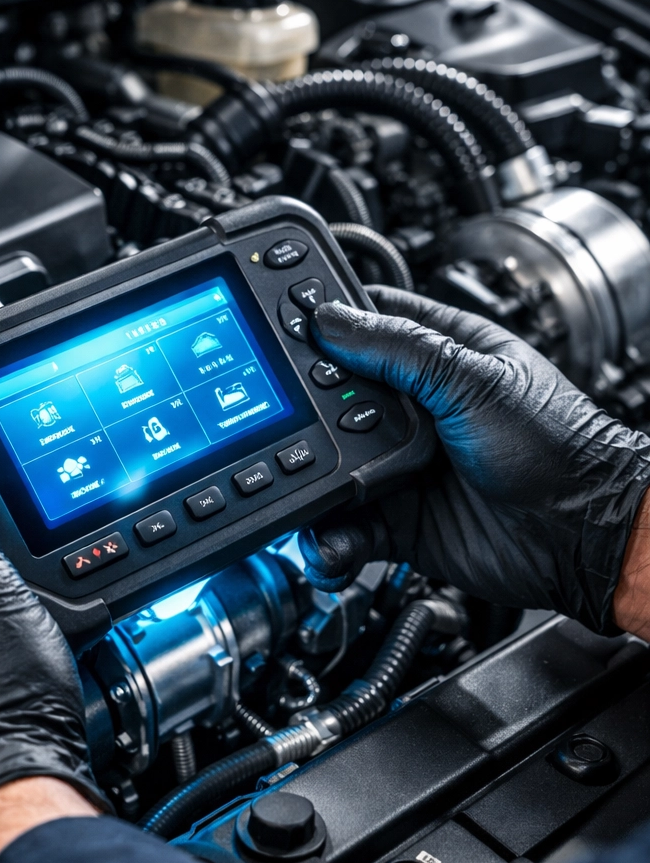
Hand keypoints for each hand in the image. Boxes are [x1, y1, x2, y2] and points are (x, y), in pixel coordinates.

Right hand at [301, 287, 649, 633]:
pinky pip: (343, 527)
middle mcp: (414, 410)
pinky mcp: (394, 520)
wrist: (581, 537)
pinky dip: (328, 539)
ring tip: (305, 494)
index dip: (325, 323)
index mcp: (440, 358)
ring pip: (330, 466)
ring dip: (310, 483)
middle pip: (333, 398)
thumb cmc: (556, 448)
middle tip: (283, 422)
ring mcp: (401, 466)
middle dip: (304, 412)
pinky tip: (330, 541)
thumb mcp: (475, 381)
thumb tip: (329, 321)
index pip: (369, 323)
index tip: (280, 327)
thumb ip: (399, 349)